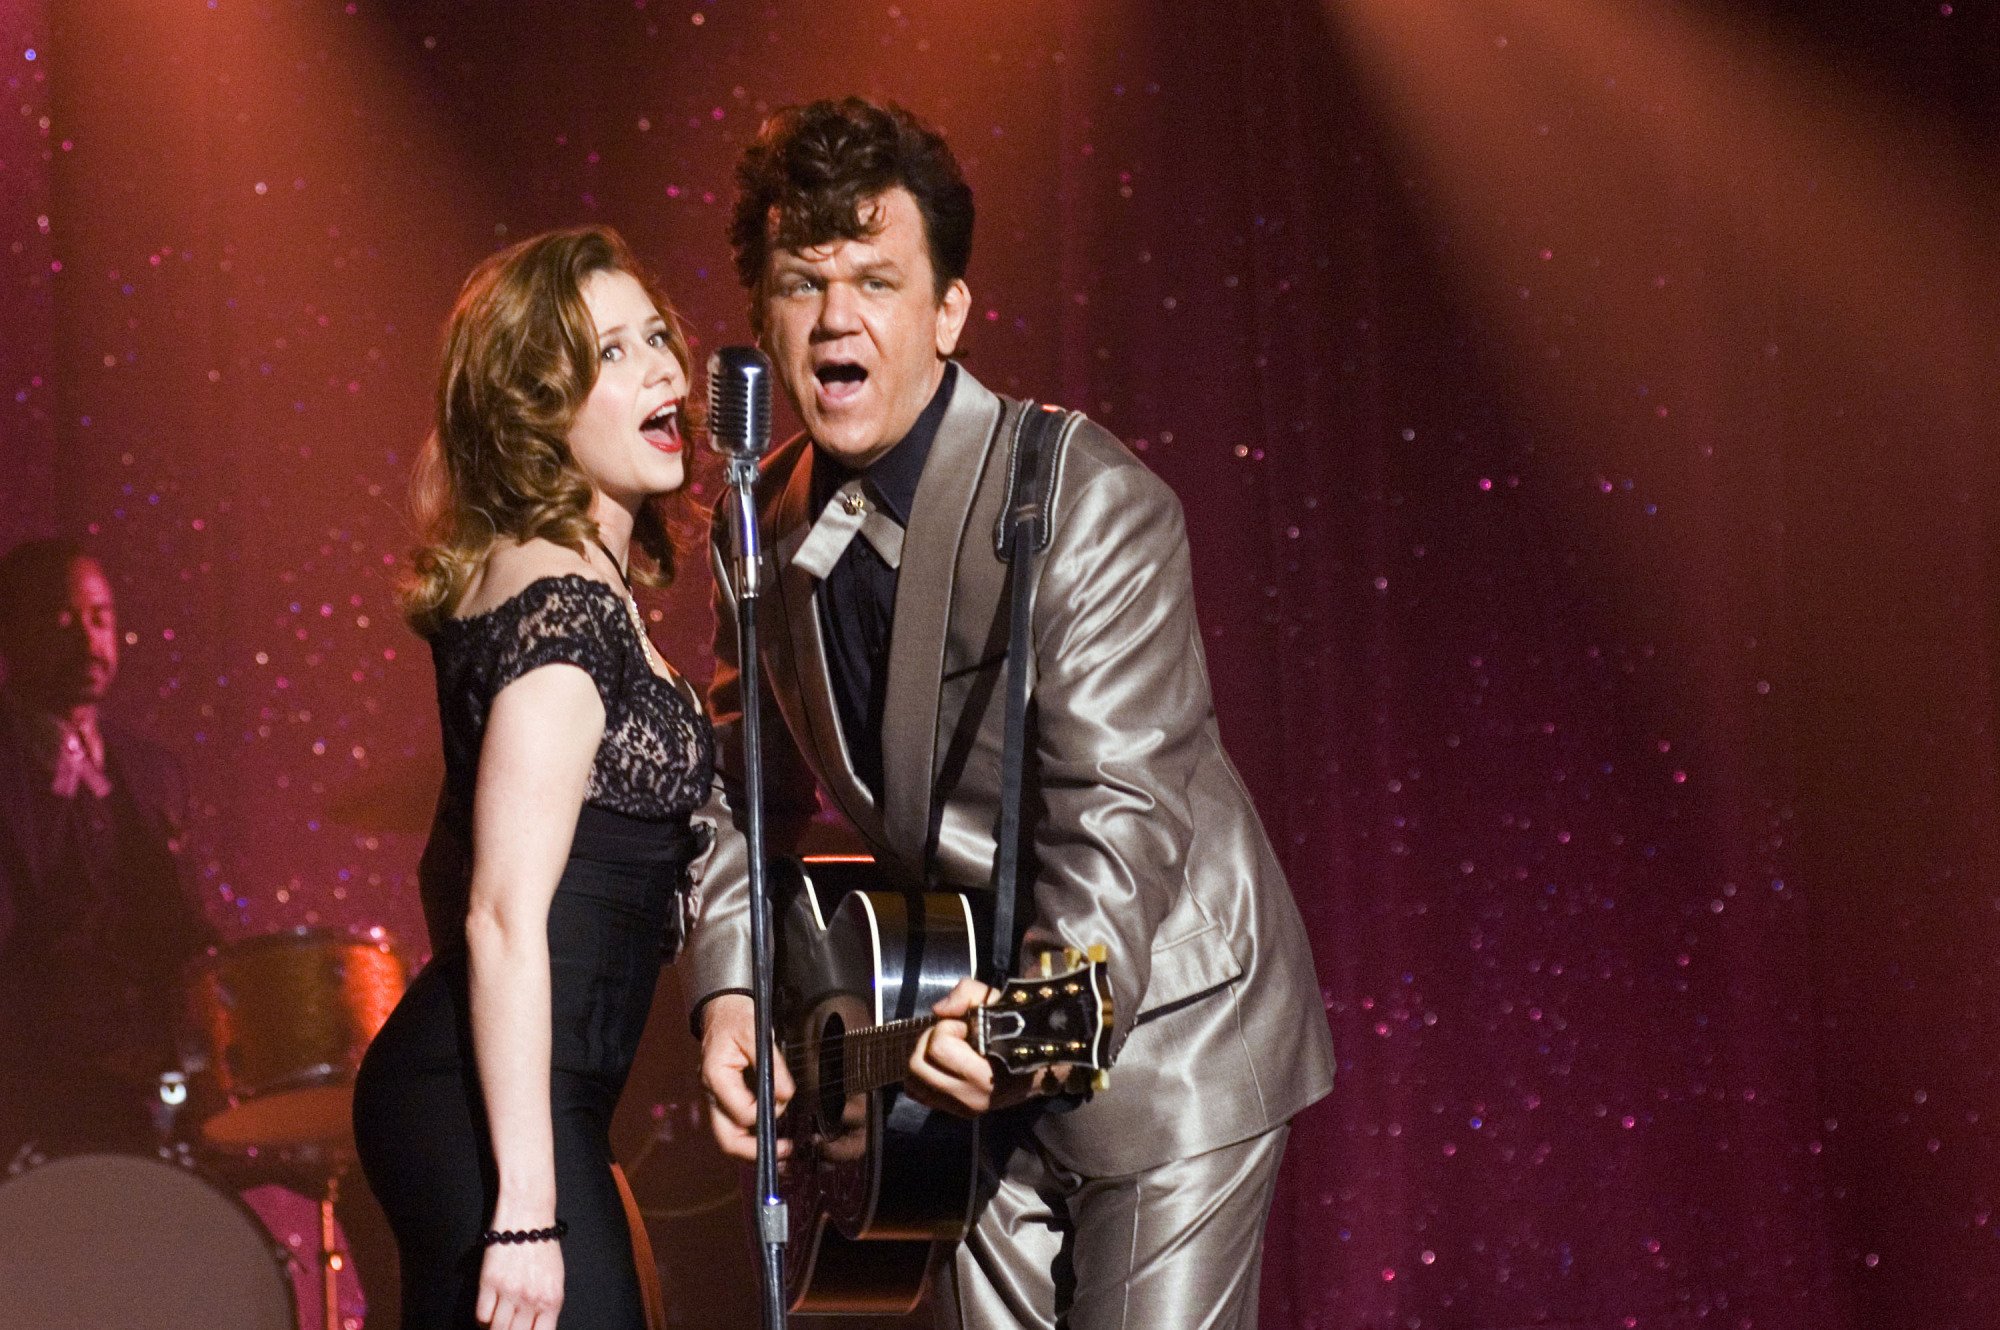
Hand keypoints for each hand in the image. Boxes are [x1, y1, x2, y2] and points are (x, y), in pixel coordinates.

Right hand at [475, 1236, 562, 1329]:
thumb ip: (545, 1307)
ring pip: (496, 1329)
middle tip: (508, 1326)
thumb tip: (534, 1328)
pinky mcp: (489, 1281)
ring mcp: (509, 1291)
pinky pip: (481, 1315)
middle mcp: (531, 1299)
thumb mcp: (554, 1279)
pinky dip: (483, 1318)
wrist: (528, 1213)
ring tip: (497, 1320)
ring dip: (495, 1327)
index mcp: (552, 1300)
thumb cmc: (543, 1246)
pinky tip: (488, 1311)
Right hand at [699, 993, 794, 1161]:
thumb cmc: (737, 1018)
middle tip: (785, 1152)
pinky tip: (772, 1141)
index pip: (742, 1113)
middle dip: (756, 1152)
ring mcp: (717, 1100)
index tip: (784, 1102)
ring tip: (783, 1154)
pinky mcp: (725, 1101)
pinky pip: (737, 1127)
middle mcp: (712, 1095)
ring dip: (755, 1150)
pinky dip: (753, 1138)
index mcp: (715, 1078)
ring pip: (730, 1139)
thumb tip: (785, 1096)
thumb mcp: (756, 1035)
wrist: (723, 1010)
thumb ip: (772, 1067)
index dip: (766, 1114)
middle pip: (727, 1139)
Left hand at [906, 978, 1037, 1116]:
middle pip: (917, 1065)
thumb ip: (968, 994)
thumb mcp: (999, 1001)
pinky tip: (940, 1064)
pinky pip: (918, 1094)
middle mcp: (970, 1097)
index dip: (949, 1027)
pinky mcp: (955, 1112)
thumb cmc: (1021, 1031)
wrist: (1042, 1068)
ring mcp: (962, 1109)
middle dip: (930, 1042)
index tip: (968, 1026)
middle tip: (952, 1035)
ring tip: (947, 1050)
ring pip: (913, 1082)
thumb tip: (939, 1009)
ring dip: (923, 1059)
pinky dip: (921, 1076)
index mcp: (984, 1074)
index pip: (939, 1046)